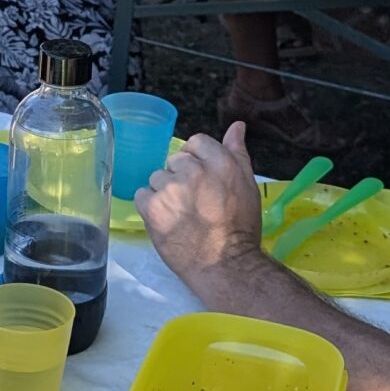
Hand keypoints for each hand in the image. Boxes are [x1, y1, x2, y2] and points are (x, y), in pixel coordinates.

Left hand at [138, 125, 266, 283]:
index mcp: (220, 162)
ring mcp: (170, 189)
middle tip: (193, 202)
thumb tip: (236, 125)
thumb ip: (238, 152)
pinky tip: (165, 220)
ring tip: (179, 214)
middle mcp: (193, 171)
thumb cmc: (241, 227)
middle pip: (174, 160)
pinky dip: (150, 207)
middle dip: (181, 177)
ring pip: (157, 178)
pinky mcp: (152, 208)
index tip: (202, 182)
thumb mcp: (248, 185)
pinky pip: (142, 195)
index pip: (196, 142)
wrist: (225, 265)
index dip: (197, 161)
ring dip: (164, 192)